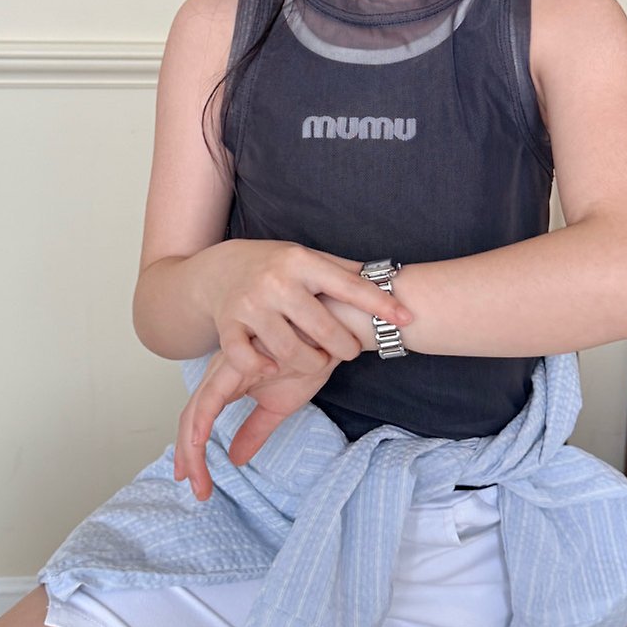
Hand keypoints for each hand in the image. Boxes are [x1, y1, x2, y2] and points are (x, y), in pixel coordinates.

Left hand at [172, 291, 402, 500]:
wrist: (341, 322)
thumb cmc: (314, 354)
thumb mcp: (283, 401)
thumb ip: (257, 428)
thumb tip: (235, 458)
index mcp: (232, 378)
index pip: (202, 416)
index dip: (191, 451)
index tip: (193, 484)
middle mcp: (225, 369)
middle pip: (191, 415)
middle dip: (187, 456)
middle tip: (193, 489)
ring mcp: (231, 362)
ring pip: (197, 409)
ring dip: (193, 448)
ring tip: (199, 480)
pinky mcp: (242, 358)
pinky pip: (214, 395)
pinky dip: (203, 421)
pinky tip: (201, 442)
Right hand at [190, 239, 410, 385]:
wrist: (221, 269)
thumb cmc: (276, 266)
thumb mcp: (309, 259)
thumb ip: (345, 271)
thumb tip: (391, 276)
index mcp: (302, 261)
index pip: (349, 285)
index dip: (380, 304)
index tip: (405, 318)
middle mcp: (276, 282)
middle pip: (322, 326)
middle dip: (344, 345)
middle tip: (350, 350)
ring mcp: (250, 304)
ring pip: (290, 349)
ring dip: (312, 363)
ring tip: (320, 360)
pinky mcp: (228, 325)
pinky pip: (246, 357)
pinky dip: (262, 367)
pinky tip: (275, 368)